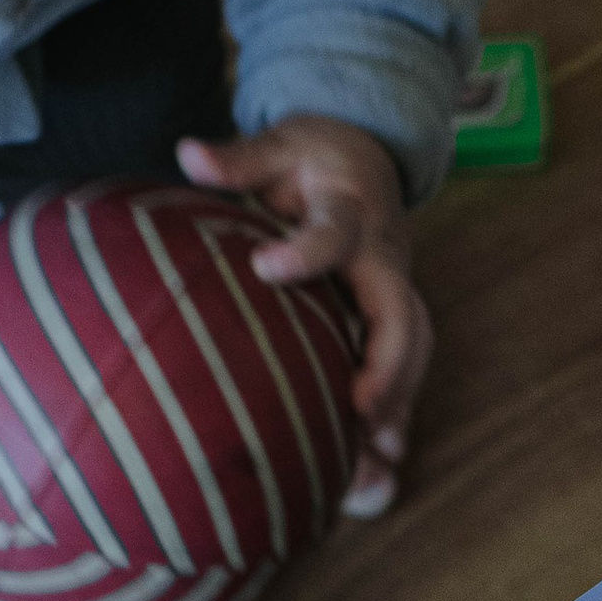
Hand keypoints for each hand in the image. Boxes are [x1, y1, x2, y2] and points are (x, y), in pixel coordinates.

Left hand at [180, 118, 432, 513]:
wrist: (364, 154)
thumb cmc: (309, 158)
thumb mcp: (275, 146)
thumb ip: (236, 158)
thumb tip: (187, 155)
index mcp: (348, 211)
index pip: (335, 234)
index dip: (306, 253)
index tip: (265, 268)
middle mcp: (382, 255)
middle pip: (403, 312)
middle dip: (387, 362)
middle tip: (358, 406)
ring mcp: (393, 288)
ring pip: (414, 344)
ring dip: (400, 394)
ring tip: (378, 446)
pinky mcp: (391, 315)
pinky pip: (406, 361)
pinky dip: (396, 405)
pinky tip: (381, 455)